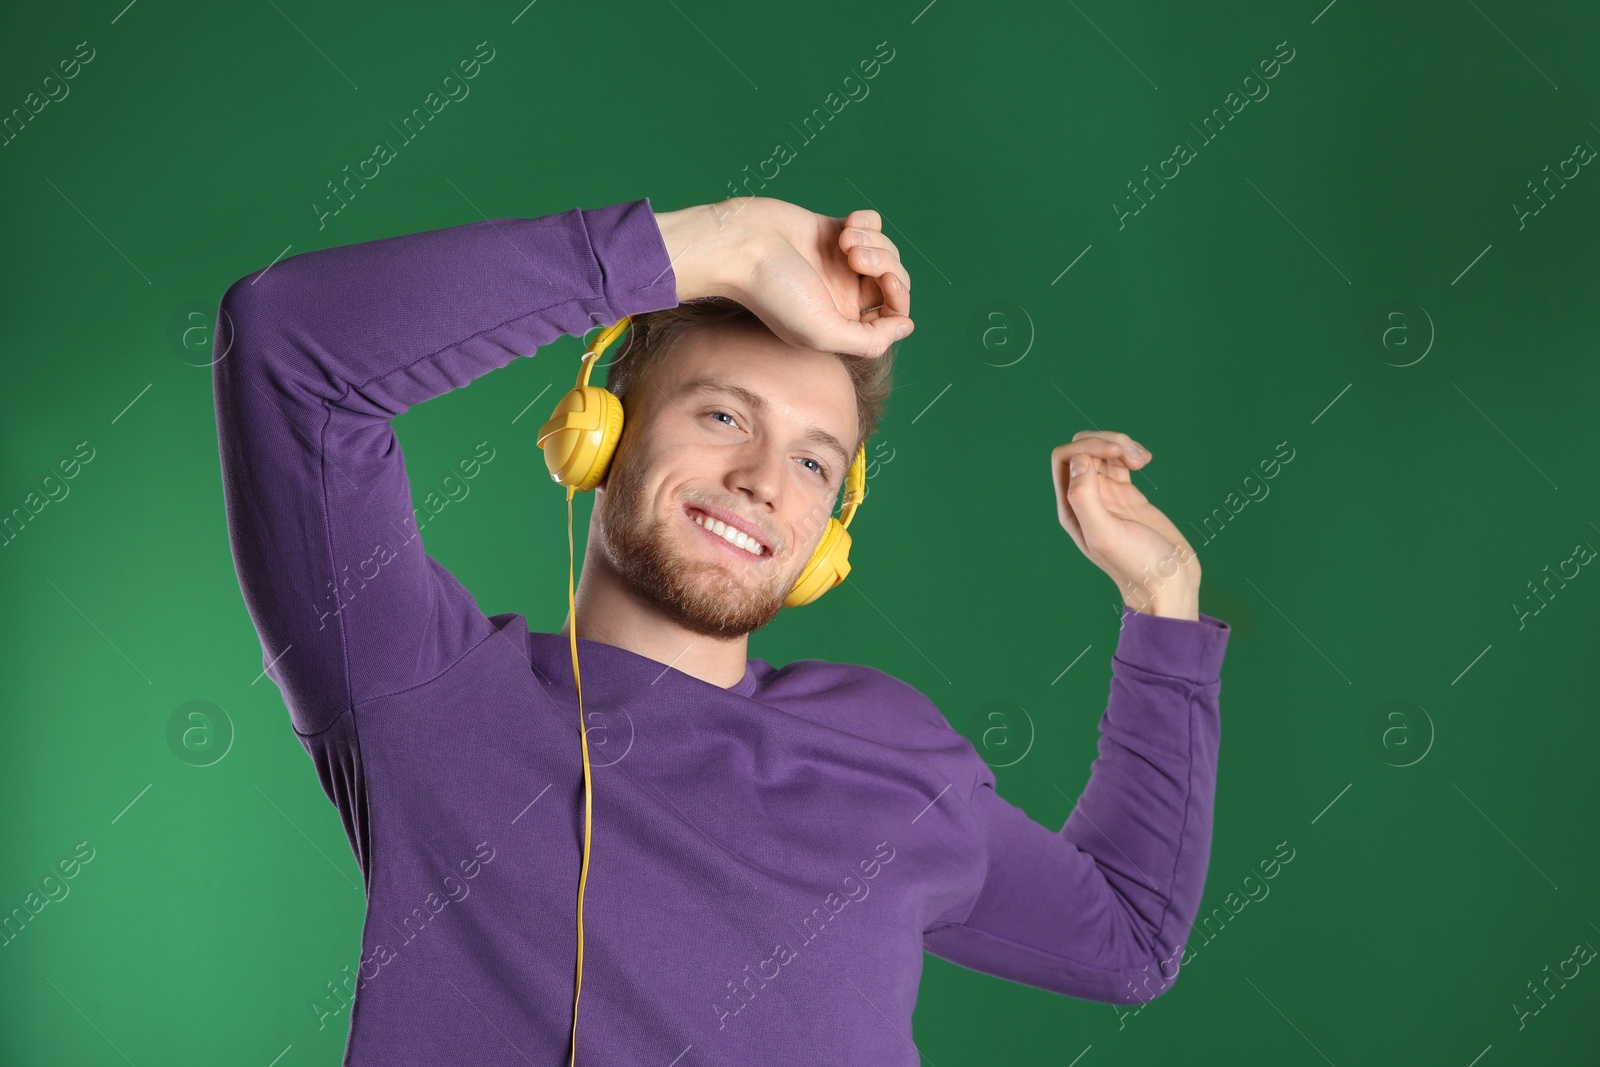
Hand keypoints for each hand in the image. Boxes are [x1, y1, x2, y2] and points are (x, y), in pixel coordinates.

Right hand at [653, 196, 912, 357]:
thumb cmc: (774, 293)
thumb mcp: (823, 333)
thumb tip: (907, 327)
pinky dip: (866, 223)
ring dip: (872, 242)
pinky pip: (872, 224)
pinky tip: (845, 226)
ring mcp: (840, 262)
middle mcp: (843, 295)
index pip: (894, 315)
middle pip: (894, 279)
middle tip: (855, 258)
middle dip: (884, 264)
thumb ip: (870, 341)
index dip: (900, 299)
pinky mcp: (834, 231)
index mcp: (842, 323)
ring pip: (885, 249)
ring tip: (844, 242)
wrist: (741, 246)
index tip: (886, 283)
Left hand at [1051, 431, 1201, 618]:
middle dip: (1106, 442)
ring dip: (1122, 445)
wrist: (1169, 583)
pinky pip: (1120, 463)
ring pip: (1102, 453)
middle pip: (1082, 450)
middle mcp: (1085, 500)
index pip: (1064, 459)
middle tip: (1131, 455)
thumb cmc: (1137, 565)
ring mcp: (1107, 497)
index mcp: (1071, 509)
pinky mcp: (1128, 496)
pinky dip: (1132, 454)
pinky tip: (1145, 461)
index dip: (1088, 446)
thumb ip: (1085, 498)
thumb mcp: (1105, 535)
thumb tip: (1078, 460)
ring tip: (1143, 459)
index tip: (1117, 454)